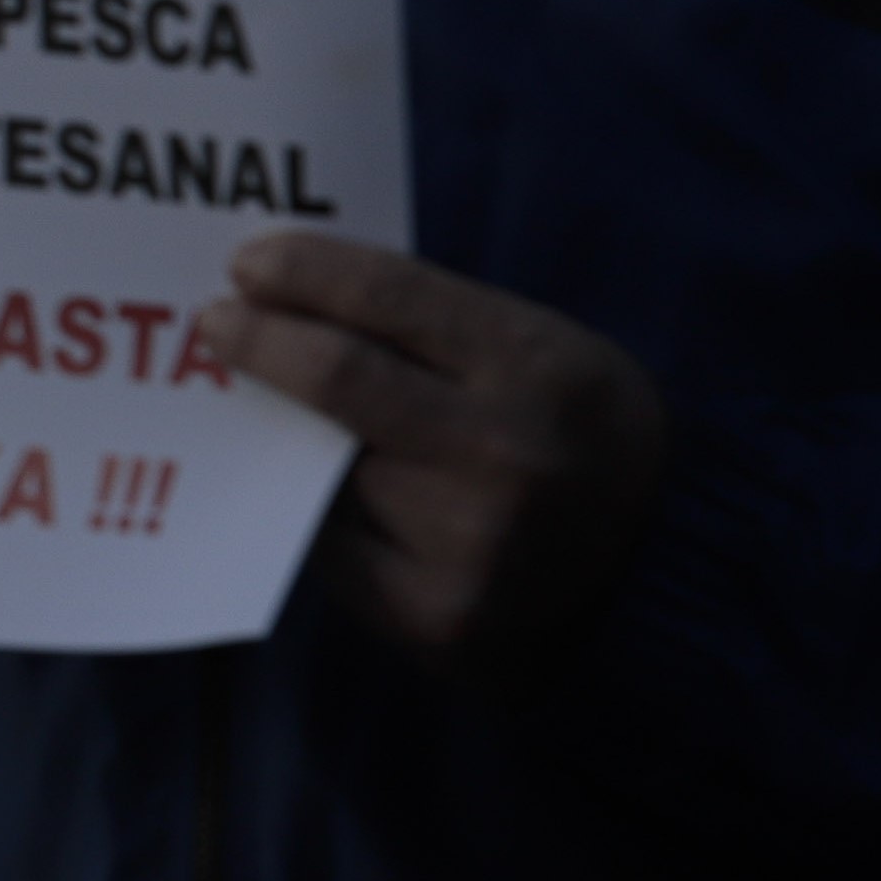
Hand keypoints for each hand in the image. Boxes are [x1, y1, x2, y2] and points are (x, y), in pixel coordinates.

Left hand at [203, 232, 666, 665]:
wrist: (663, 574)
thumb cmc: (575, 435)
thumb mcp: (541, 353)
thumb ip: (427, 326)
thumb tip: (284, 290)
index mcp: (541, 367)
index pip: (387, 295)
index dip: (300, 271)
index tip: (247, 264)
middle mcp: (506, 454)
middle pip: (336, 378)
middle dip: (258, 341)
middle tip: (217, 323)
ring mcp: (467, 544)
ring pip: (321, 469)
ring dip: (283, 435)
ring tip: (265, 406)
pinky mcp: (432, 616)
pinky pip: (329, 546)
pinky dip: (313, 512)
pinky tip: (316, 494)